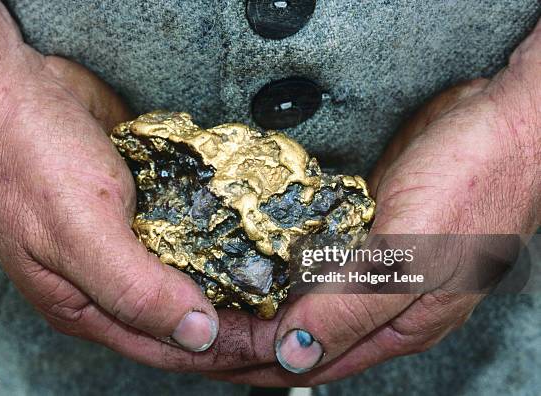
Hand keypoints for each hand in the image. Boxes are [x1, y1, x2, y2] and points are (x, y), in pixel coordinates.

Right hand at [0, 1, 278, 371]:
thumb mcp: (78, 231)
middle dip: (240, 322)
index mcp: (88, 304)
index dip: (227, 348)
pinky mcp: (145, 205)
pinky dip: (222, 238)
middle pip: (186, 316)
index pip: (170, 345)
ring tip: (287, 284)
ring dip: (234, 282)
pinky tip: (256, 237)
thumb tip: (196, 335)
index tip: (282, 343)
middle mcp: (112, 279)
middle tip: (297, 317)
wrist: (12, 89)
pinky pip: (191, 233)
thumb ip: (134, 289)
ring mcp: (130, 241)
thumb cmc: (28, 160)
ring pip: (191, 276)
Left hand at [207, 20, 539, 386]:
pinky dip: (276, 258)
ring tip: (208, 294)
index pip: (309, 359)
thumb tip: (293, 353)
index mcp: (395, 322)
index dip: (254, 360)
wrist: (500, 122)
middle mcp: (376, 300)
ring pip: (300, 294)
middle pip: (298, 331)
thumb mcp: (415, 258)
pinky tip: (247, 250)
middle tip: (193, 325)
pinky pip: (308, 252)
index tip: (205, 353)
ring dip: (258, 298)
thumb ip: (354, 308)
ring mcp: (366, 261)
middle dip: (247, 336)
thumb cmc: (475, 187)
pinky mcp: (359, 225)